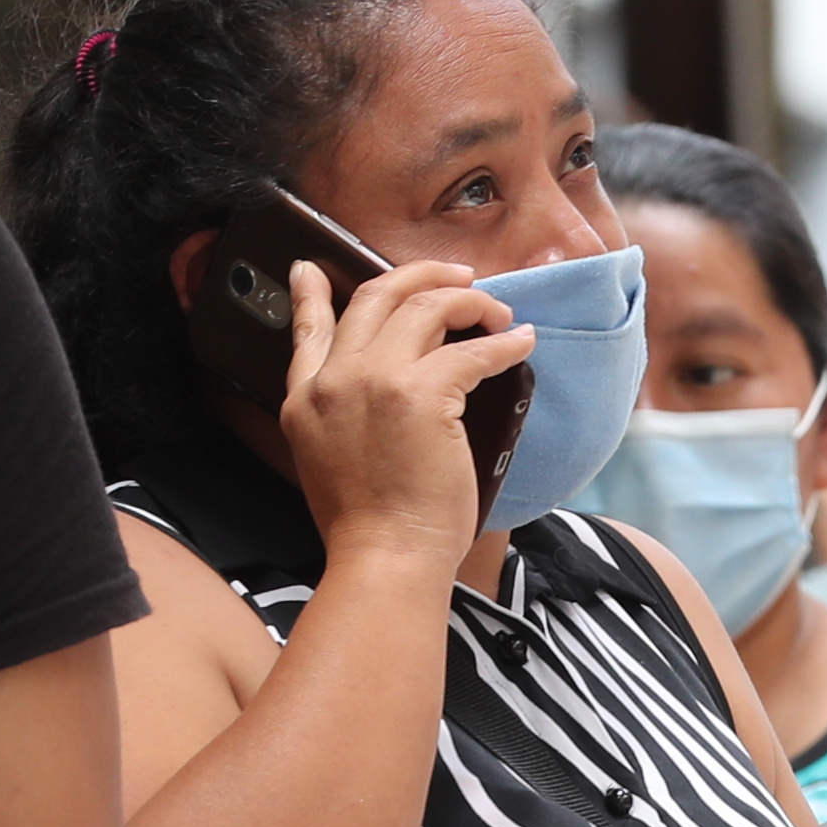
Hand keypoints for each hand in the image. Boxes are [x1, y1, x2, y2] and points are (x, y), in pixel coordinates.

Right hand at [285, 254, 522, 570]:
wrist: (384, 560)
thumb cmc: (368, 529)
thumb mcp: (326, 462)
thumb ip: (341, 417)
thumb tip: (378, 395)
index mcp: (305, 398)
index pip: (308, 328)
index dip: (312, 292)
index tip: (313, 267)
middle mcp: (335, 379)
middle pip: (377, 296)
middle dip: (422, 275)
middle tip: (459, 277)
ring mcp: (376, 380)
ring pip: (427, 306)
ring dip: (470, 301)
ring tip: (498, 313)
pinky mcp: (423, 394)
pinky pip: (473, 350)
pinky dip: (504, 343)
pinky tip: (520, 343)